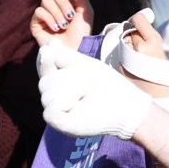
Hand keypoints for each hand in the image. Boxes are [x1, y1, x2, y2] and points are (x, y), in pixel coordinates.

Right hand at [30, 0, 92, 47]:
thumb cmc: (81, 33)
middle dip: (64, 3)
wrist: (73, 51)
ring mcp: (45, 14)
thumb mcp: (85, 11)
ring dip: (57, 13)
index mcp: (67, 0)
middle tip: (70, 16)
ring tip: (64, 26)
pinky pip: (39, 11)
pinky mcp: (36, 23)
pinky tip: (56, 28)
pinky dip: (49, 19)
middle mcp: (55, 5)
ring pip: (46, 0)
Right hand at [37, 39, 151, 139]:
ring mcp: (56, 111)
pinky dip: (67, 105)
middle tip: (86, 86)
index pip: (43, 66)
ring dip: (71, 91)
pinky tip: (79, 107)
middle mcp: (53, 96)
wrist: (125, 106)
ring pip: (47, 95)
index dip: (44, 60)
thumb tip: (48, 43)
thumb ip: (64, 55)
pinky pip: (51, 111)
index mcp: (58, 80)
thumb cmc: (107, 85)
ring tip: (85, 97)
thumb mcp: (84, 65)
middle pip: (45, 81)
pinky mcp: (60, 124)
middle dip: (68, 78)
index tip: (49, 52)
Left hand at [122, 11, 168, 97]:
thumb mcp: (163, 49)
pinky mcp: (122, 68)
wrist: (163, 96)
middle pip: (130, 32)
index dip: (138, 21)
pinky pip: (121, 56)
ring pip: (124, 43)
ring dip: (128, 47)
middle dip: (134, 36)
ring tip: (140, 59)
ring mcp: (129, 58)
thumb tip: (137, 23)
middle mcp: (140, 48)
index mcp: (154, 41)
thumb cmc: (166, 73)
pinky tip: (135, 67)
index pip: (138, 20)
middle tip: (144, 48)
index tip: (139, 23)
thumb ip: (149, 36)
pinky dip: (125, 58)